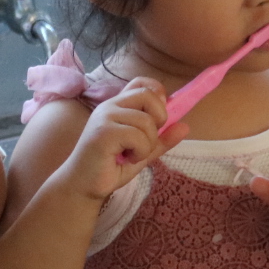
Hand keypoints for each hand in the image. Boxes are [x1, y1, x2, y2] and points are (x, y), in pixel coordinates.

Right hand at [54, 79, 183, 200]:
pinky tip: (126, 159)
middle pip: (149, 95)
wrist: (83, 186)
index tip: (159, 118)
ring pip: (147, 121)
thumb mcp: (143, 151)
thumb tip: (186, 126)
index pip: (142, 83)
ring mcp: (105, 117)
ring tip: (131, 155)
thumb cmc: (110, 167)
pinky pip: (138, 136)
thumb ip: (162, 139)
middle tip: (147, 139)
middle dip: (159, 119)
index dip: (158, 94)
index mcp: (118, 106)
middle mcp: (111, 106)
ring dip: (147, 144)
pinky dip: (140, 152)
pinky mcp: (104, 132)